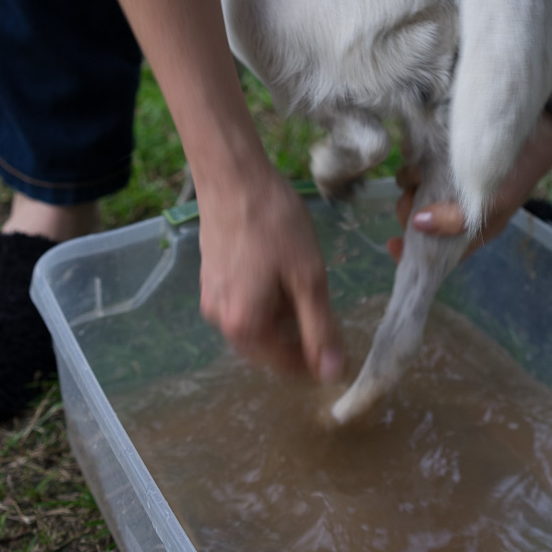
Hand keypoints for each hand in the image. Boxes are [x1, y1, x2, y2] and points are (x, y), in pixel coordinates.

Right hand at [195, 162, 344, 381]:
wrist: (233, 176)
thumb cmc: (275, 224)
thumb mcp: (308, 277)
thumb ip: (320, 329)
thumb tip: (331, 374)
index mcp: (244, 327)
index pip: (286, 367)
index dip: (317, 361)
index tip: (342, 346)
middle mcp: (220, 321)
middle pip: (269, 349)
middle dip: (299, 339)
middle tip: (327, 312)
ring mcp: (211, 299)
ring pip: (256, 326)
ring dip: (284, 319)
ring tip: (306, 287)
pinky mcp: (209, 279)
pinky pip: (243, 305)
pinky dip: (267, 301)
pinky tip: (282, 273)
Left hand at [387, 112, 551, 262]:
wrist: (538, 128)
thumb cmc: (520, 172)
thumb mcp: (493, 203)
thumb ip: (457, 220)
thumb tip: (418, 224)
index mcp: (469, 230)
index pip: (435, 252)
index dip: (411, 253)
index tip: (392, 243)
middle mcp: (455, 210)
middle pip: (418, 219)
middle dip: (409, 210)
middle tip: (410, 197)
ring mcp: (448, 185)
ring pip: (414, 191)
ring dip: (410, 182)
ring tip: (416, 173)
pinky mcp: (443, 160)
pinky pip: (417, 165)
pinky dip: (413, 161)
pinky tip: (417, 154)